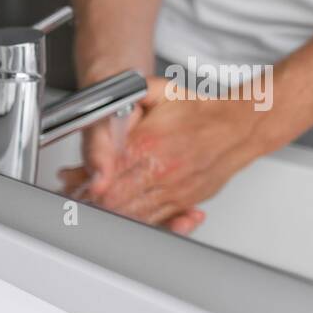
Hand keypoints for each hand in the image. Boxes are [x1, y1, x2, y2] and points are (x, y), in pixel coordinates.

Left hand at [71, 79, 270, 233]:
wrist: (241, 124)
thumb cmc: (202, 110)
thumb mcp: (160, 91)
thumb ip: (130, 96)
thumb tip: (107, 107)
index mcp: (148, 143)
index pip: (105, 172)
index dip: (84, 180)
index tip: (71, 181)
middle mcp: (161, 169)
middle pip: (113, 198)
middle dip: (90, 201)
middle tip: (76, 199)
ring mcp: (174, 188)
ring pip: (132, 213)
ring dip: (110, 214)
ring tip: (94, 209)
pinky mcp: (185, 200)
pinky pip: (155, 219)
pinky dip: (135, 221)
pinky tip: (123, 216)